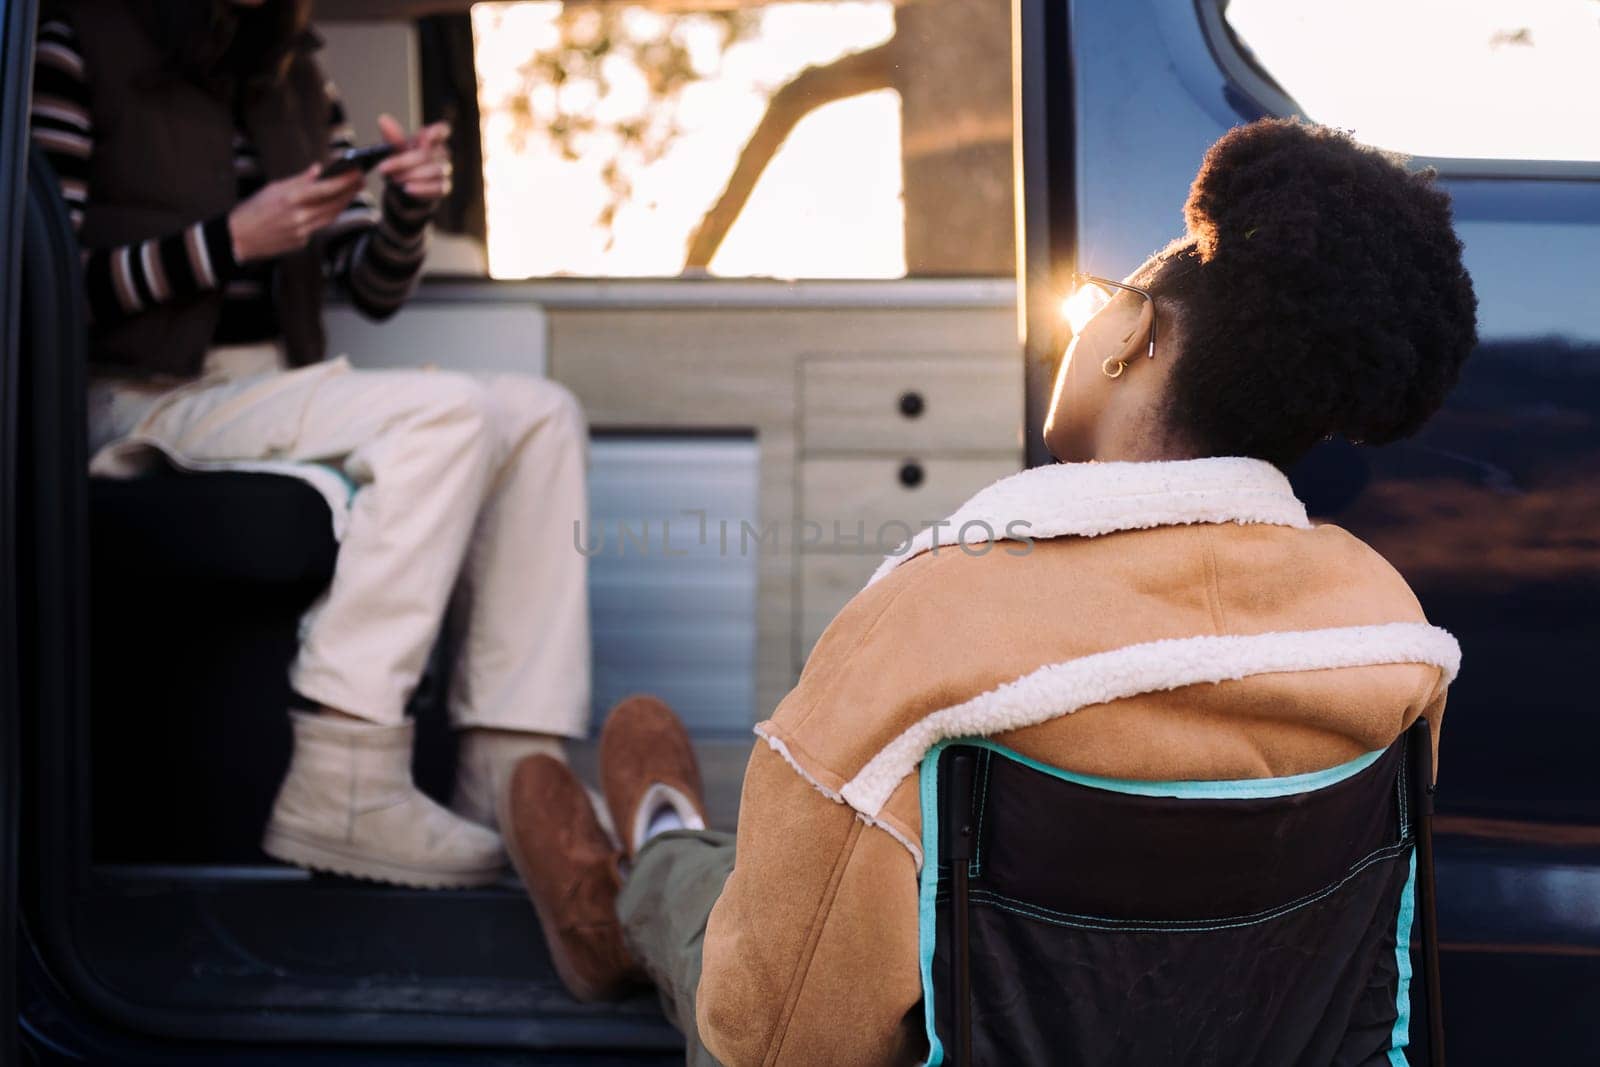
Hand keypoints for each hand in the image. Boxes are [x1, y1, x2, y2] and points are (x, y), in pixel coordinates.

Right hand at [227, 164, 365, 263]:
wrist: (238, 238)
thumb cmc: (253, 209)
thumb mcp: (273, 188)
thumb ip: (299, 180)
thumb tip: (318, 169)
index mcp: (291, 199)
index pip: (326, 189)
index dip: (345, 181)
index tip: (357, 172)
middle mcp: (299, 217)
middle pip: (334, 204)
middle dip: (350, 192)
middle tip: (361, 181)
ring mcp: (302, 232)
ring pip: (330, 217)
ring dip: (343, 204)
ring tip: (352, 192)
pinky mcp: (302, 243)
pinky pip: (319, 228)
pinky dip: (327, 216)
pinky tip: (333, 207)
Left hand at [375, 113, 451, 201]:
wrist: (403, 190)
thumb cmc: (401, 166)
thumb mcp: (394, 151)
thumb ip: (392, 137)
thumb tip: (383, 119)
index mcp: (431, 139)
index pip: (442, 131)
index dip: (436, 133)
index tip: (423, 138)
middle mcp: (442, 154)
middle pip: (428, 154)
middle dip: (404, 162)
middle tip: (384, 168)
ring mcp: (445, 171)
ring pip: (434, 171)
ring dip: (411, 175)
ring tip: (394, 179)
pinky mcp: (444, 187)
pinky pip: (437, 187)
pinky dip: (421, 188)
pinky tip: (408, 189)